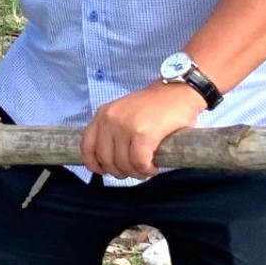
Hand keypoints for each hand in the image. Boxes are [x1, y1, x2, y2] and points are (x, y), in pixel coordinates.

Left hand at [81, 82, 206, 179]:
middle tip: (135, 170)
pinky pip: (139, 163)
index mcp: (102, 114)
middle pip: (106, 160)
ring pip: (123, 164)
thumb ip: (112, 131)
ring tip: (146, 168)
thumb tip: (106, 162)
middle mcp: (110, 120)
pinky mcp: (143, 134)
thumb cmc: (154, 106)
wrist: (178, 92)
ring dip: (136, 173)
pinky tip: (154, 167)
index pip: (87, 145)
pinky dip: (146, 170)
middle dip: (120, 171)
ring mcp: (125, 127)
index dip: (93, 164)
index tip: (103, 171)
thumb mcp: (123, 113)